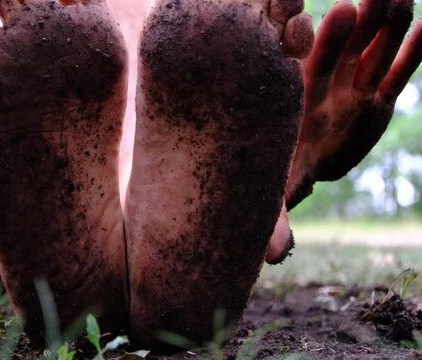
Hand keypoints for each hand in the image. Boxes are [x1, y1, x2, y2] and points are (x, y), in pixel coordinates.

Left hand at [286, 0, 421, 208]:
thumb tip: (280, 218)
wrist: (301, 167)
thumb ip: (288, 186)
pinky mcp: (380, 102)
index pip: (311, 62)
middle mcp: (327, 89)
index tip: (338, 12)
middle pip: (347, 50)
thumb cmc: (280, 163)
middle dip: (363, 22)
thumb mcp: (282, 174)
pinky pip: (399, 72)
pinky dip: (414, 50)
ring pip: (375, 54)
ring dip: (389, 25)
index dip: (327, 39)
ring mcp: (355, 93)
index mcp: (298, 94)